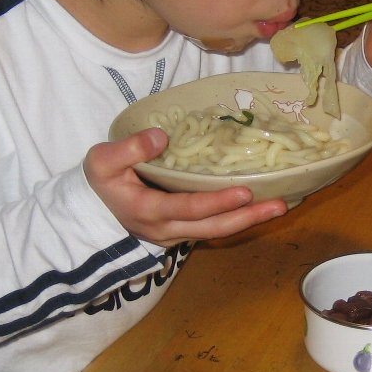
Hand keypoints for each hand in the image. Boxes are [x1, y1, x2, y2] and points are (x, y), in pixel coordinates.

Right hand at [83, 128, 286, 245]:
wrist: (90, 212)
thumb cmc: (98, 183)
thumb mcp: (101, 161)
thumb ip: (129, 148)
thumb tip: (162, 137)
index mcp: (149, 211)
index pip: (190, 209)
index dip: (218, 202)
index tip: (246, 191)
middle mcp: (167, 229)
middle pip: (214, 228)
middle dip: (248, 218)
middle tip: (280, 205)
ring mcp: (176, 234)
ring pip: (216, 232)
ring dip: (248, 221)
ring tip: (279, 206)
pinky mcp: (181, 231)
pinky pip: (212, 227)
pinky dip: (236, 218)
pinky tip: (257, 205)